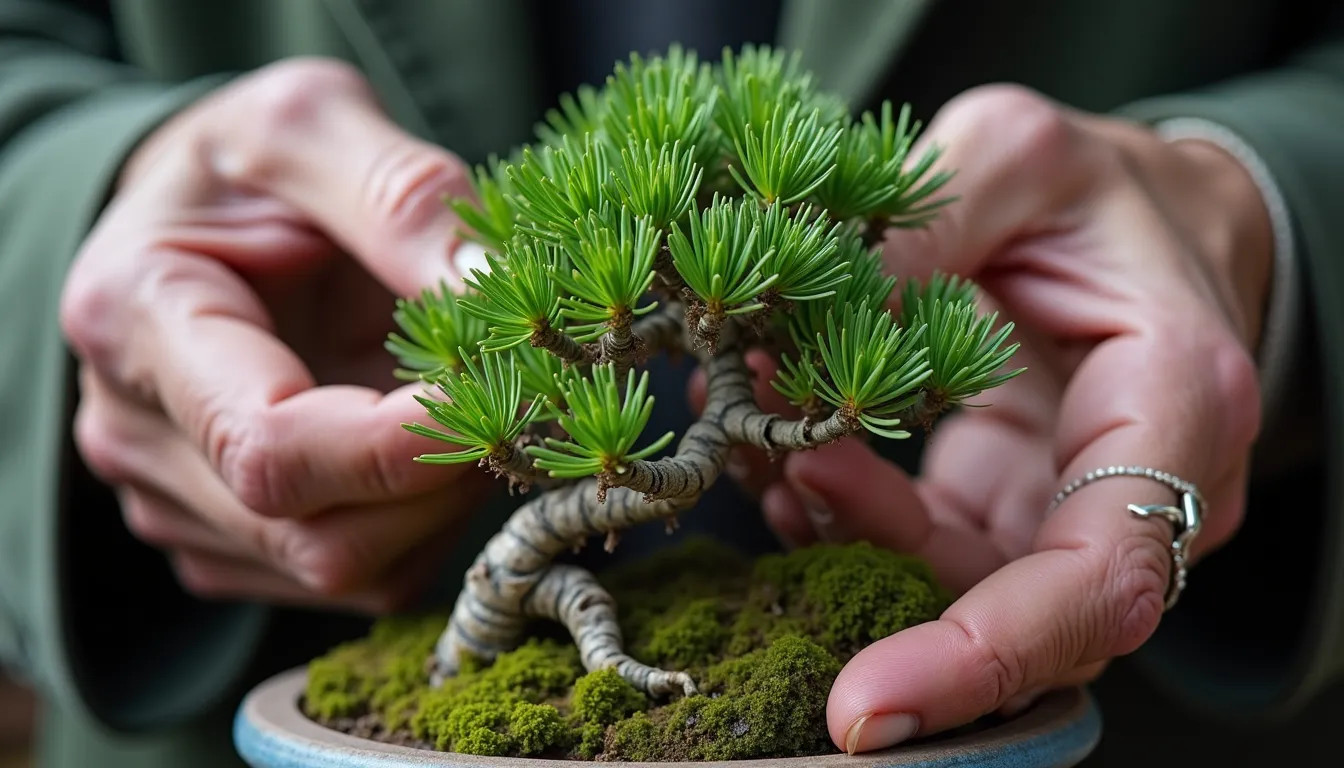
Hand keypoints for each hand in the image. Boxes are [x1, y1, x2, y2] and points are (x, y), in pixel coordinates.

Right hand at [61, 59, 490, 612]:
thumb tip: (495, 289)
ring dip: (446, 503)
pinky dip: (425, 523)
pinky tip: (437, 443)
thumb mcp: (312, 122)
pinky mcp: (228, 542)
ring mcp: (178, 503)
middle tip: (520, 390)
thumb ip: (399, 194)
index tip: (509, 386)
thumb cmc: (249, 167)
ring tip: (476, 402)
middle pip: (317, 534)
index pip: (272, 446)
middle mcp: (138, 436)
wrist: (203, 218)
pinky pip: (356, 576)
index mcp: (136, 320)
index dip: (407, 443)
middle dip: (446, 477)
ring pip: (345, 570)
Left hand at [759, 85, 1273, 751]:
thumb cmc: (1104, 191)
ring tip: (768, 431)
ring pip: (953, 584)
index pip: (1099, 583)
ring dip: (847, 528)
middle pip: (1019, 616)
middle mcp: (1140, 487)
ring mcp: (1073, 510)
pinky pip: (925, 549)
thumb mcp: (1015, 156)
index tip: (866, 701)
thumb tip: (797, 321)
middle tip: (776, 469)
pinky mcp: (1013, 507)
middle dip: (878, 582)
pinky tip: (791, 460)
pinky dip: (848, 517)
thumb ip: (920, 224)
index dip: (983, 657)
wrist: (1150, 222)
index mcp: (1174, 405)